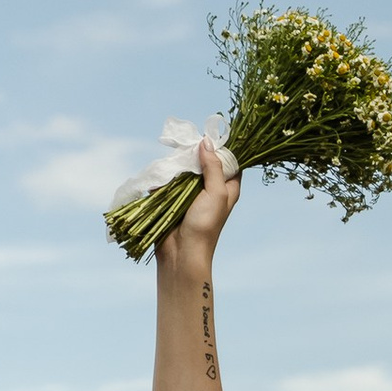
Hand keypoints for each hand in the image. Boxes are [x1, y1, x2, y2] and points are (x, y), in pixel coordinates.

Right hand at [156, 132, 239, 282]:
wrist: (181, 253)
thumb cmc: (205, 226)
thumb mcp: (216, 193)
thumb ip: (213, 167)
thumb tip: (206, 142)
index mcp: (227, 187)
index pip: (229, 161)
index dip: (221, 148)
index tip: (209, 137)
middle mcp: (211, 189)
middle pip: (205, 162)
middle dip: (195, 155)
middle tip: (187, 149)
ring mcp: (191, 194)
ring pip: (185, 170)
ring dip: (178, 167)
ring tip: (174, 164)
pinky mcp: (174, 199)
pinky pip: (169, 182)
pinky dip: (165, 179)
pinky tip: (162, 178)